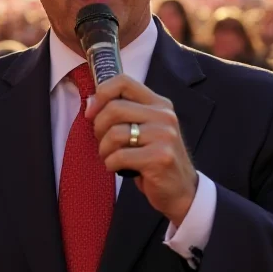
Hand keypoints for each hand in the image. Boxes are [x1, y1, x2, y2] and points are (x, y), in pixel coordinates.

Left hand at [87, 74, 198, 225]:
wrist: (182, 190)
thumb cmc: (155, 158)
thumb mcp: (145, 129)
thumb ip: (124, 113)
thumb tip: (90, 103)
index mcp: (159, 104)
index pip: (124, 81)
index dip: (101, 94)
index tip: (91, 112)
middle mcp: (164, 116)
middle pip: (114, 108)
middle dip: (98, 127)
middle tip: (102, 142)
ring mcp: (165, 136)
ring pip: (114, 133)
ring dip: (103, 149)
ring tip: (109, 157)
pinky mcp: (160, 157)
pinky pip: (119, 156)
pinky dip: (110, 164)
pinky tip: (118, 168)